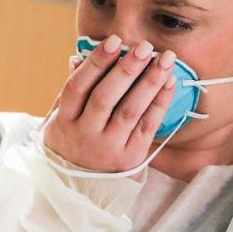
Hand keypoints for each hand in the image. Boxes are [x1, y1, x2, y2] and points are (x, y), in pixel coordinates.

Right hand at [43, 35, 176, 174]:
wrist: (80, 190)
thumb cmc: (72, 144)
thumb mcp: (62, 119)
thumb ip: (73, 90)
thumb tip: (78, 56)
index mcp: (64, 122)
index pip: (77, 87)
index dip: (96, 63)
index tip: (114, 41)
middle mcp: (85, 135)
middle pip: (105, 97)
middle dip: (127, 69)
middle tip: (145, 47)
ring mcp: (108, 148)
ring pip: (130, 110)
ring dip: (150, 82)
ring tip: (165, 59)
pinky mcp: (130, 158)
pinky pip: (148, 126)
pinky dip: (160, 102)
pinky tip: (170, 82)